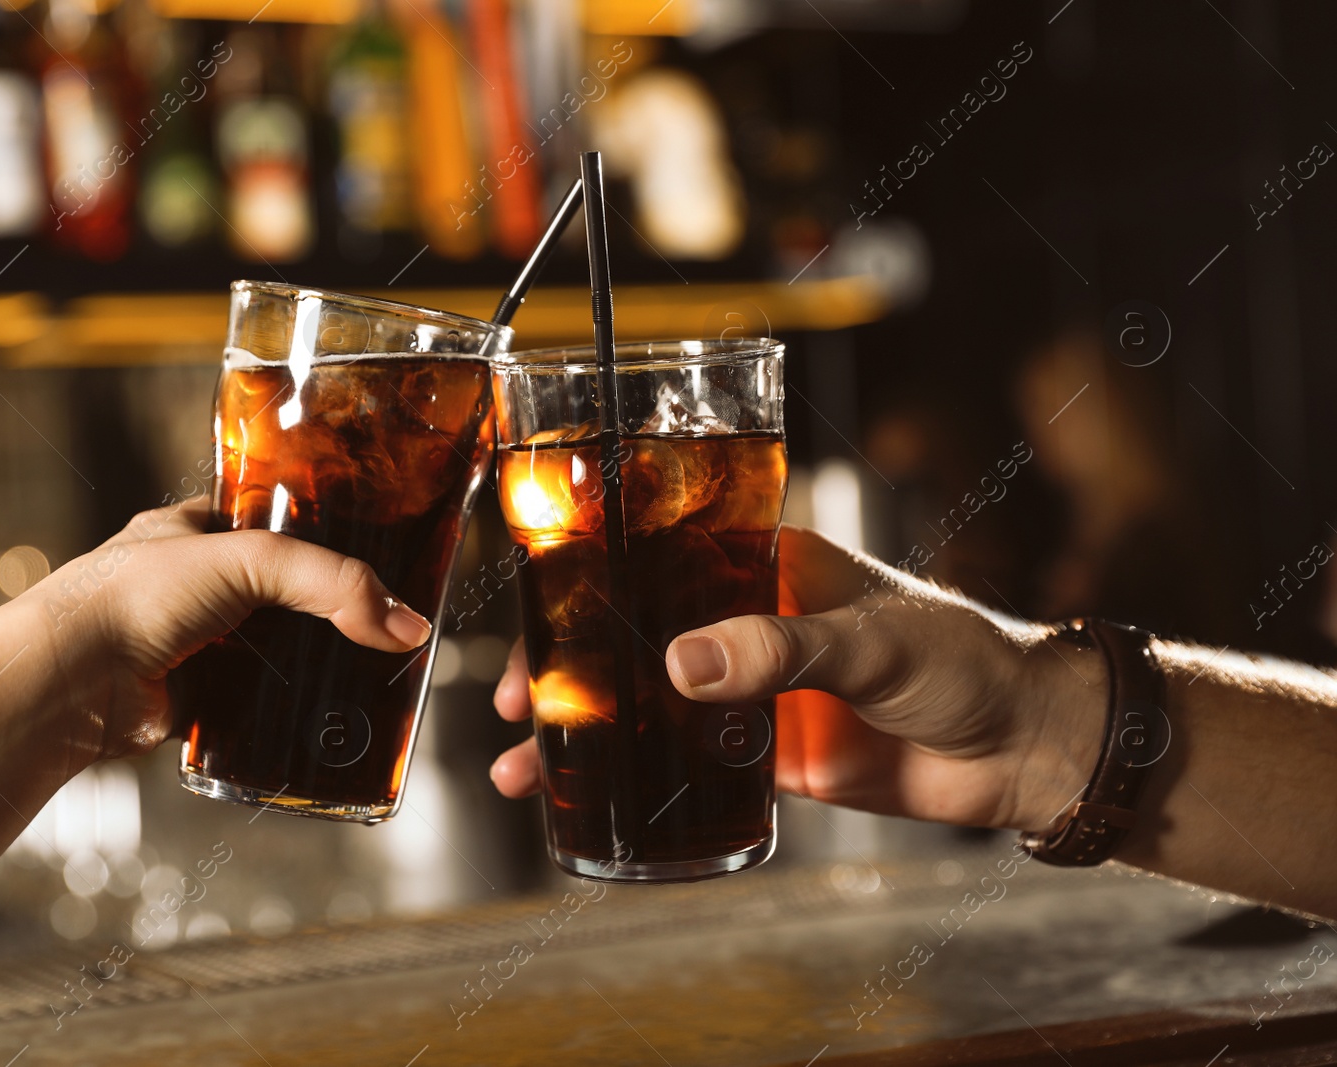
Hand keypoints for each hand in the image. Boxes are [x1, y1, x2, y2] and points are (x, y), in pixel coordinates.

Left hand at [14, 497, 431, 766]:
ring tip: (373, 667)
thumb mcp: (245, 561)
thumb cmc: (129, 599)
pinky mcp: (198, 701)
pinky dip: (291, 712)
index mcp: (194, 530)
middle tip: (385, 617)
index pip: (275, 520)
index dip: (326, 531)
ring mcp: (196, 645)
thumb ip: (332, 583)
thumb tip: (405, 625)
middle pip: (286, 593)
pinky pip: (260, 705)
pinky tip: (329, 713)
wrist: (71, 683)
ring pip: (276, 651)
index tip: (379, 547)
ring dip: (314, 663)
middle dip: (330, 608)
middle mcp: (194, 585)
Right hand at [490, 526, 1105, 832]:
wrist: (1025, 750)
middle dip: (567, 663)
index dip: (593, 582)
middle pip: (634, 633)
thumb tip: (681, 664)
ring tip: (522, 765)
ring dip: (586, 728)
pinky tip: (586, 797)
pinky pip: (682, 759)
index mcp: (767, 564)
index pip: (660, 557)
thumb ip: (780, 651)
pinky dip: (635, 776)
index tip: (542, 613)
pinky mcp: (763, 750)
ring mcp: (750, 687)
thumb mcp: (871, 641)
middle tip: (515, 699)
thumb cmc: (968, 660)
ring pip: (646, 700)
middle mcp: (747, 619)